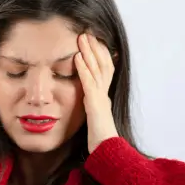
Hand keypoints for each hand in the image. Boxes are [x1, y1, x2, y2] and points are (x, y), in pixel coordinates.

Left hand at [74, 33, 118, 152]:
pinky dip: (83, 69)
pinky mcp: (95, 105)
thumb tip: (88, 100)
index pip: (104, 69)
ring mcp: (101, 98)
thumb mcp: (94, 118)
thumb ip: (91, 106)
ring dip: (89, 52)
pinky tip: (76, 57)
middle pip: (103, 64)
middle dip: (95, 47)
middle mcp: (104, 94)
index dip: (100, 54)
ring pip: (97, 69)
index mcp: (103, 96)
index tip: (92, 40)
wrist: (108, 152)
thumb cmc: (100, 139)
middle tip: (87, 32)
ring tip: (82, 37)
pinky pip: (89, 83)